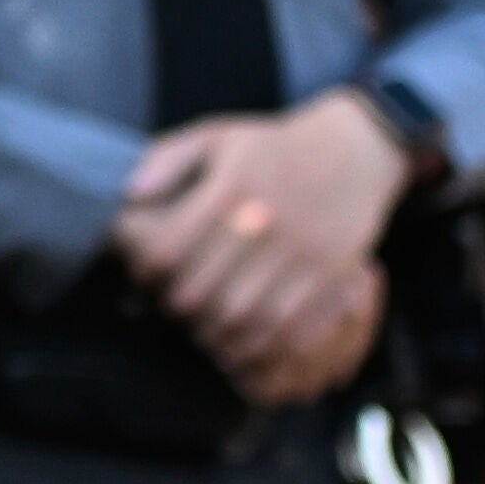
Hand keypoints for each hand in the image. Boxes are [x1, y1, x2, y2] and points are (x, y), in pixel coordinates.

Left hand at [114, 94, 410, 401]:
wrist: (355, 151)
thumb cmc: (272, 147)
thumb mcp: (216, 135)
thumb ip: (166, 159)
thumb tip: (129, 194)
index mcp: (230, 187)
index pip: (169, 249)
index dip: (145, 270)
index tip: (143, 273)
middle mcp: (266, 222)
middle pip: (202, 292)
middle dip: (175, 308)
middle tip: (168, 308)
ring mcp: (302, 252)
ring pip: (244, 319)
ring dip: (215, 336)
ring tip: (201, 332)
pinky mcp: (332, 275)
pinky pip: (292, 328)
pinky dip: (261, 348)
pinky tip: (243, 346)